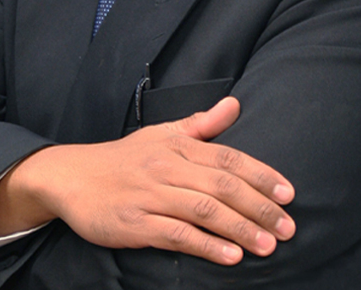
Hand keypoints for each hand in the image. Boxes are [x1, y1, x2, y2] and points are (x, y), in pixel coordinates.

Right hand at [0, 97, 294, 265]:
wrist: (72, 176)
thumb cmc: (124, 158)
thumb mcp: (161, 134)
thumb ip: (201, 124)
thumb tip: (235, 104)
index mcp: (178, 145)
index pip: (228, 158)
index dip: (261, 175)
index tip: (288, 194)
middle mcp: (167, 167)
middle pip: (222, 186)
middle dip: (260, 208)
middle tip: (289, 228)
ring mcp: (151, 195)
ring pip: (204, 210)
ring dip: (240, 228)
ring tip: (268, 245)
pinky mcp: (134, 224)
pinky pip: (176, 235)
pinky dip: (206, 246)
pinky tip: (229, 256)